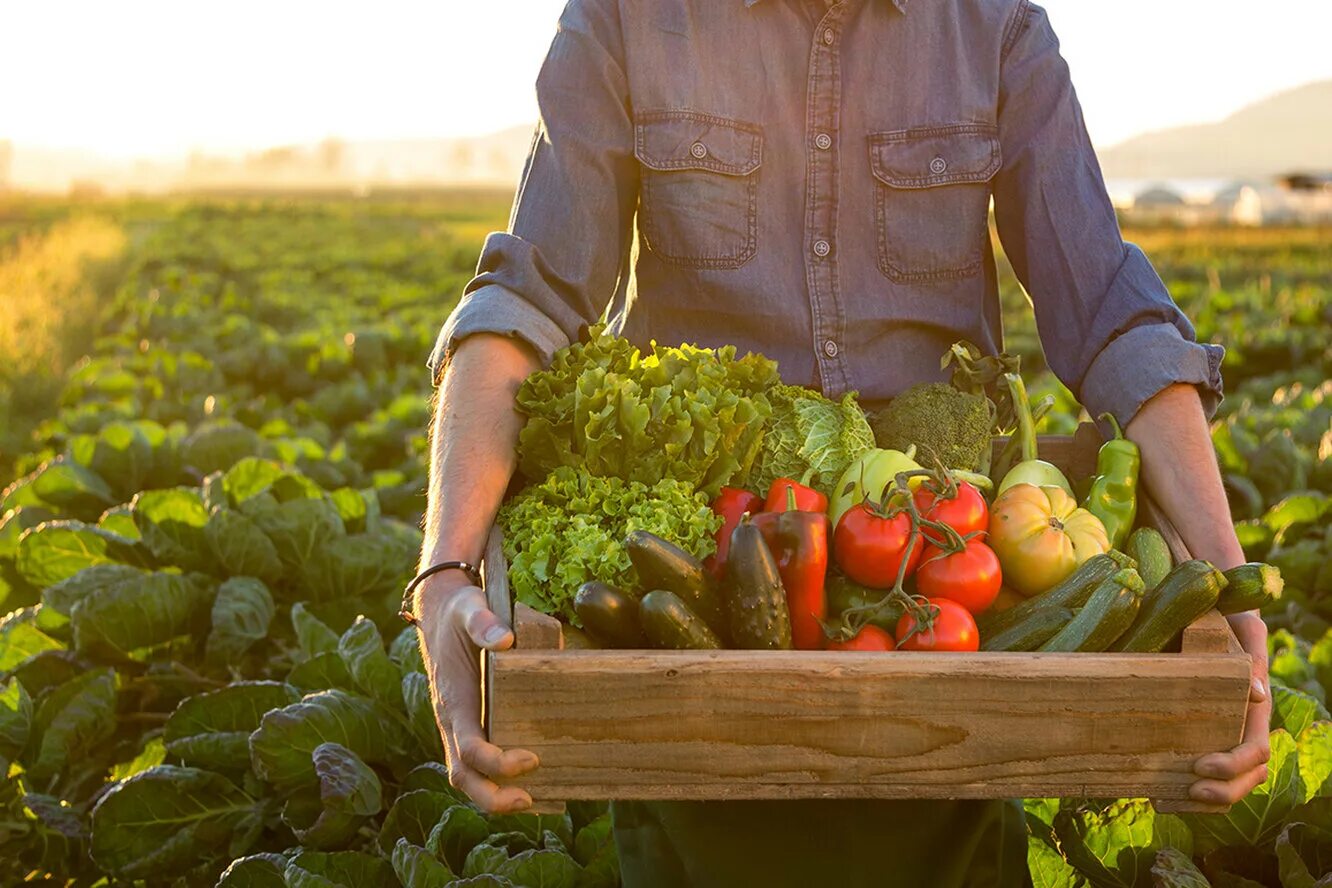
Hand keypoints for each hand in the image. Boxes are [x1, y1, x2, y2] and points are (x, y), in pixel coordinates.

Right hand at [416, 574, 539, 812]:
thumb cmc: (461, 612)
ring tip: (533, 800)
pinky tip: (530, 782)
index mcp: (454, 699)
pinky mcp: (470, 723)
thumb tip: (505, 640)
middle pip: (463, 775)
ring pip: (468, 774)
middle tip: (529, 801)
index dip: (496, 763)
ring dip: (495, 795)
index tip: (530, 758)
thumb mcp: (470, 607)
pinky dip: (497, 780)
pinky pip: (478, 762)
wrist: (442, 611)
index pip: (468, 747)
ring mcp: (459, 725)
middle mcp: (453, 719)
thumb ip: (484, 622)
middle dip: (492, 797)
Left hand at [1189, 612, 1270, 804]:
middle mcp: (1242, 726)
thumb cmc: (1224, 615)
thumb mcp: (1239, 628)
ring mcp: (1224, 732)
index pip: (1257, 751)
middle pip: (1248, 776)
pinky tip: (1160, 795)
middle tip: (1190, 791)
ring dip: (1208, 799)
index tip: (1201, 765)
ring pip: (1231, 781)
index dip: (1234, 765)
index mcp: (1253, 708)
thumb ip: (1249, 656)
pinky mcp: (1200, 732)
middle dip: (1224, 792)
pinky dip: (1189, 791)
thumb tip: (1258, 696)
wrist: (1209, 610)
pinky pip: (1206, 773)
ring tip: (1173, 799)